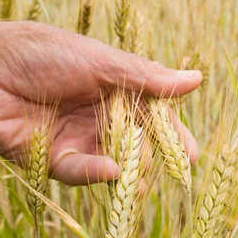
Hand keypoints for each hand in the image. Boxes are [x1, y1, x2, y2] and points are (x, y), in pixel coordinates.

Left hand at [0, 21, 200, 184]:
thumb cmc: (41, 53)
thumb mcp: (100, 62)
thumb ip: (146, 78)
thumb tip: (196, 80)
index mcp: (114, 90)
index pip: (152, 116)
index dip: (172, 136)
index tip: (191, 156)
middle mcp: (99, 117)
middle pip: (136, 144)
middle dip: (153, 159)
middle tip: (169, 171)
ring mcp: (78, 139)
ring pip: (112, 164)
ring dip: (129, 175)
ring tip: (141, 184)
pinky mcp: (54, 159)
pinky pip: (80, 172)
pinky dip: (96, 173)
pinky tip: (112, 172)